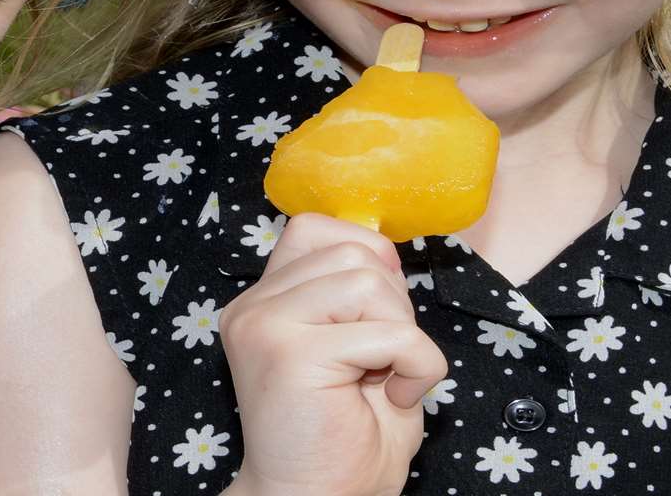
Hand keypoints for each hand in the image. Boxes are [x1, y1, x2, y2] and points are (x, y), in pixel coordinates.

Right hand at [220, 214, 445, 495]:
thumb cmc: (345, 441)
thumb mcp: (360, 348)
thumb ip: (364, 296)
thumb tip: (387, 253)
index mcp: (264, 303)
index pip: (312, 228)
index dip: (364, 255)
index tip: (381, 313)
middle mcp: (254, 308)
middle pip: (349, 250)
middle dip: (393, 301)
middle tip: (387, 357)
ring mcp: (264, 326)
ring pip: (367, 281)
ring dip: (403, 330)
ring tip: (388, 376)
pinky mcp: (290, 355)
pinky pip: (390, 332)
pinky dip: (417, 362)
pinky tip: (395, 395)